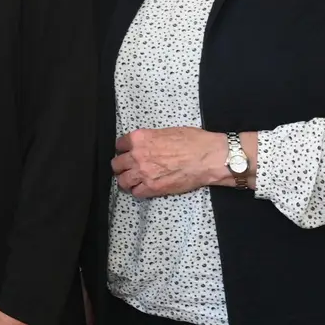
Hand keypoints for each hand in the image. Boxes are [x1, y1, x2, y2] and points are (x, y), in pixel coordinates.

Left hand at [112, 127, 227, 197]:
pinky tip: (145, 188)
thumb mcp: (166, 132)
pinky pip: (136, 192)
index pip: (119, 145)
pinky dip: (139, 191)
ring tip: (133, 181)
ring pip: (122, 181)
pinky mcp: (153, 187)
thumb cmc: (193, 141)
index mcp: (139, 138)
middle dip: (122, 166)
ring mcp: (143, 173)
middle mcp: (137, 155)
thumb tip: (146, 144)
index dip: (123, 150)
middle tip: (128, 168)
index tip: (127, 153)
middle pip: (116, 164)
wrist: (208, 157)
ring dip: (127, 181)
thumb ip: (150, 139)